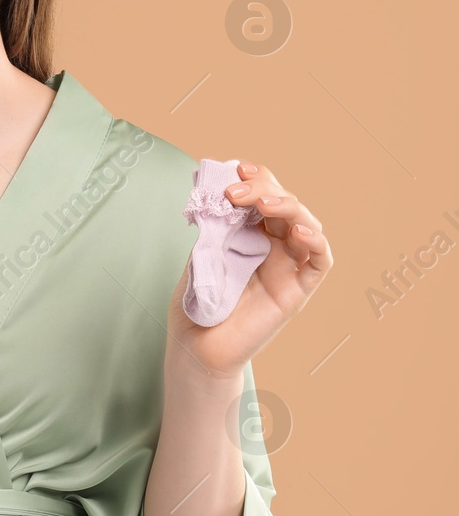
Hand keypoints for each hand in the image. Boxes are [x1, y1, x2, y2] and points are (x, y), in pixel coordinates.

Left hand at [167, 160, 332, 377]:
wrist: (195, 346)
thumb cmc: (196, 302)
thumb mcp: (202, 253)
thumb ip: (216, 224)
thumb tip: (216, 188)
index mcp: (251, 233)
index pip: (264, 194)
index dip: (256, 178)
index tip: (234, 169)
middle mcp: (274, 246)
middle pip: (285, 204)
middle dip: (263, 189)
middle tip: (234, 191)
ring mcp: (289, 266)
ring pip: (306, 224)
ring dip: (288, 207)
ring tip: (262, 203)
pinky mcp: (298, 290)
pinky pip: (320, 261)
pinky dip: (316, 241)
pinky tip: (299, 231)